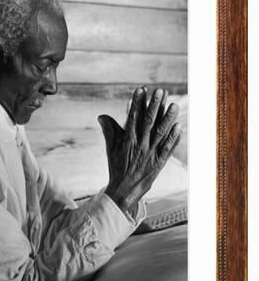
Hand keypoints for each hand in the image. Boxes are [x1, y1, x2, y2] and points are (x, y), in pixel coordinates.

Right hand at [98, 87, 181, 217]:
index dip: (137, 103)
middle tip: (160, 91)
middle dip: (154, 106)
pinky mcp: (159, 162)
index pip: (133, 118)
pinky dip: (174, 138)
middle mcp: (140, 145)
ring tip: (174, 105)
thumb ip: (109, 130)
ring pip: (161, 133)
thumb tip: (101, 116)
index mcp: (127, 140)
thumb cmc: (117, 167)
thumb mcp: (111, 148)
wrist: (124, 190)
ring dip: (168, 119)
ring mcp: (150, 153)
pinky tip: (179, 127)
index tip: (142, 90)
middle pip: (148, 122)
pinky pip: (168, 149)